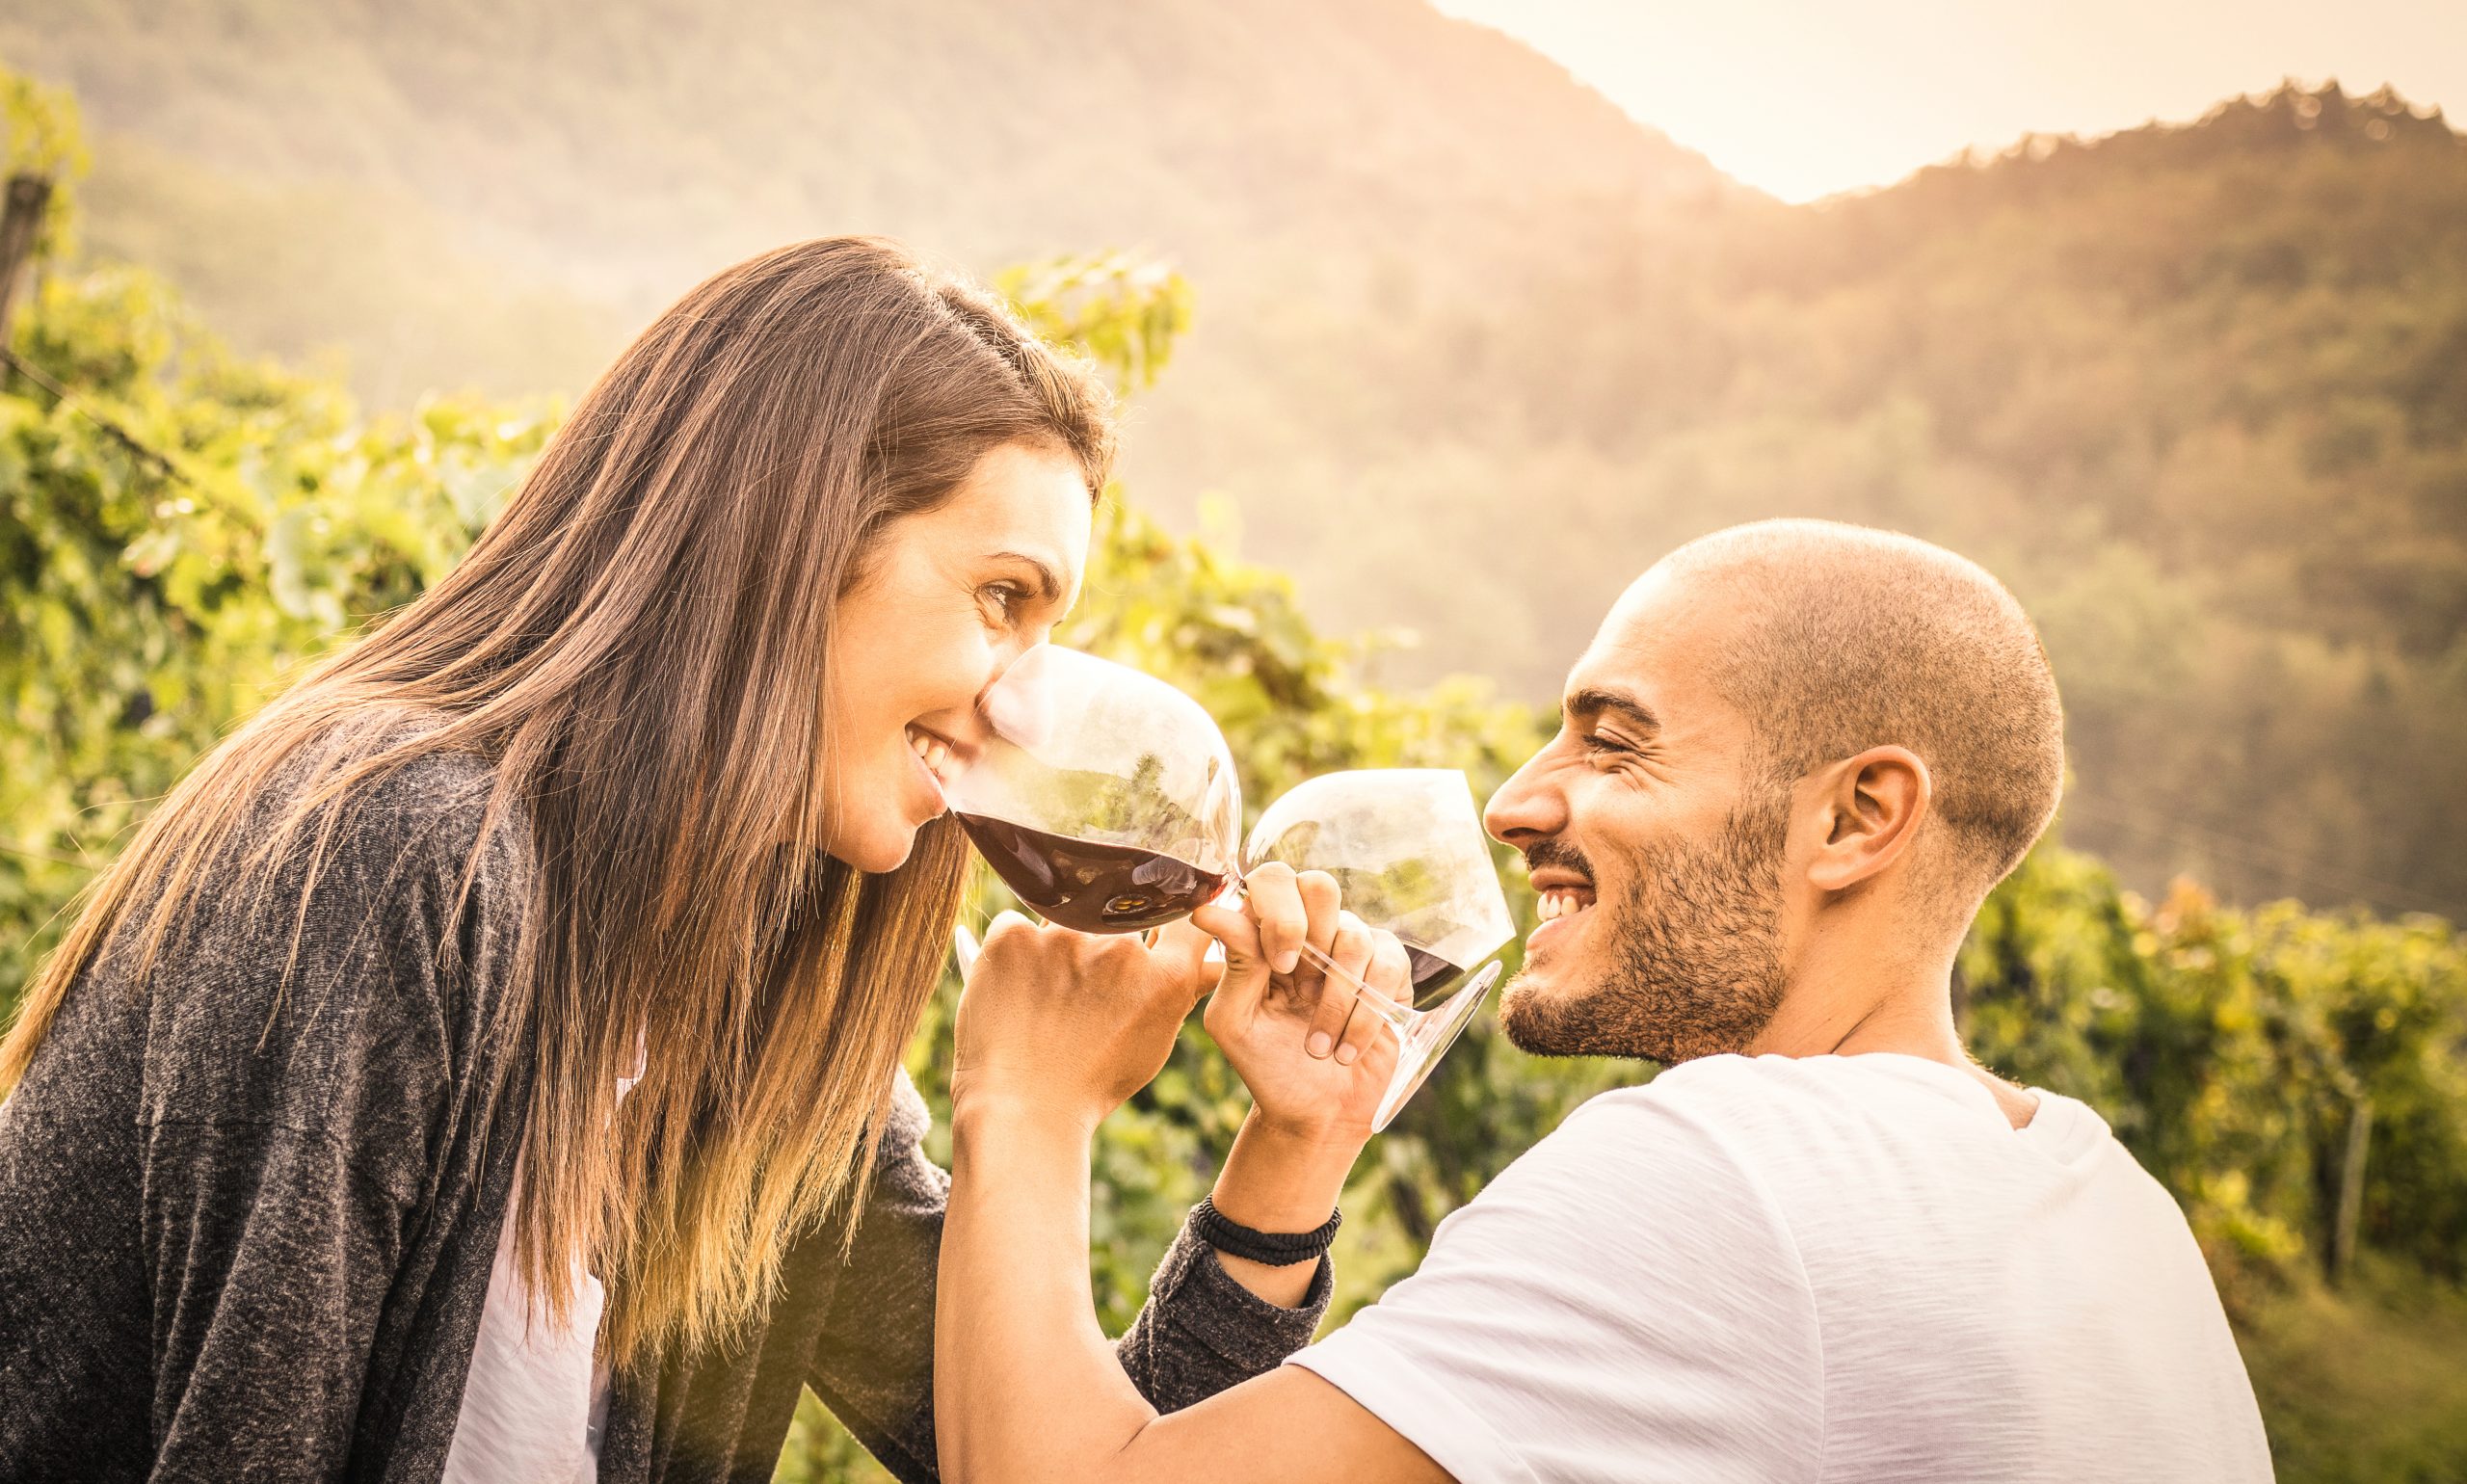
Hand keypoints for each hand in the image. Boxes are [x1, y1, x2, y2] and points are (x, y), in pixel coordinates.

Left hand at [950, 911, 1213, 1130]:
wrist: (1020, 1110)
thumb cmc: (1092, 1082)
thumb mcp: (1153, 1041)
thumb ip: (1182, 991)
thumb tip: (1216, 960)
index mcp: (1165, 976)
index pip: (1185, 914)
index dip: (1174, 909)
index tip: (1158, 918)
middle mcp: (1120, 948)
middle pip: (1119, 916)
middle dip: (1103, 942)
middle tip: (1079, 991)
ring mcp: (1063, 938)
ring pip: (1065, 920)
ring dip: (1058, 949)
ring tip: (1044, 1000)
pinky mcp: (1012, 938)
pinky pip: (1015, 926)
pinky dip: (1014, 955)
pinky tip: (1013, 994)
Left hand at [1191, 863, 1412, 1144]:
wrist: (1317, 1114)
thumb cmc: (1267, 1067)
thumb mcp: (1235, 1021)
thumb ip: (1232, 963)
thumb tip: (1207, 909)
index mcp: (1265, 935)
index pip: (1273, 880)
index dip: (1280, 913)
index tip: (1280, 966)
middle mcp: (1309, 933)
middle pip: (1320, 885)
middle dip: (1315, 938)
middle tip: (1301, 989)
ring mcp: (1351, 950)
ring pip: (1355, 936)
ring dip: (1335, 1002)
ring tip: (1320, 1047)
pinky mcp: (1388, 972)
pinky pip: (1389, 964)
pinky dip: (1366, 1014)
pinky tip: (1349, 1048)